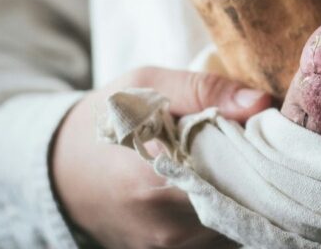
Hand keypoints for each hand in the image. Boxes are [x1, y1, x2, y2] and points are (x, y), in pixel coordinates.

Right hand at [51, 66, 272, 248]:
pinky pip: (216, 237)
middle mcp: (164, 225)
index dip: (260, 155)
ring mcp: (167, 246)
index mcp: (155, 180)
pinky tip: (217, 187)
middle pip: (241, 205)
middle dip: (256, 176)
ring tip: (231, 164)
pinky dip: (225, 212)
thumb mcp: (145, 87)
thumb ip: (203, 90)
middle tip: (254, 147)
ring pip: (233, 224)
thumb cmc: (102, 120)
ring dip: (242, 196)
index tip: (265, 134)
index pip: (240, 177)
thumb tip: (260, 102)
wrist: (55, 169)